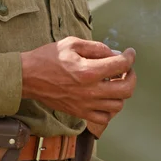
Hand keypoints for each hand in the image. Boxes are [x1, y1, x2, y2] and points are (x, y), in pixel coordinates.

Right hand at [21, 37, 135, 124]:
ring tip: (115, 81)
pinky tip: (105, 96)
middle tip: (127, 69)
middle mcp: (90, 91)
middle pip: (126, 89)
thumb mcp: (71, 43)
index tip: (130, 53)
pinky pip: (104, 117)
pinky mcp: (80, 113)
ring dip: (121, 92)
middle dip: (131, 76)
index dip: (129, 57)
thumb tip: (113, 53)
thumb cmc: (47, 58)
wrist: (28, 77)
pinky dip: (110, 108)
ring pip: (118, 104)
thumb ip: (95, 47)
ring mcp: (85, 104)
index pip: (121, 65)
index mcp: (88, 71)